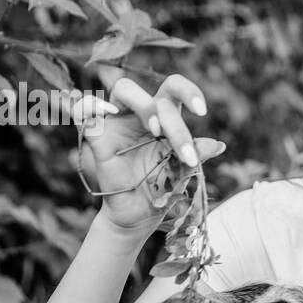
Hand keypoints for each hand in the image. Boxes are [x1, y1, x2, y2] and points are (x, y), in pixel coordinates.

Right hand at [73, 74, 224, 236]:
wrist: (140, 213)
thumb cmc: (163, 187)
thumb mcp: (184, 171)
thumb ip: (196, 154)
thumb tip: (218, 145)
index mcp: (164, 116)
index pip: (174, 89)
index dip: (189, 91)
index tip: (202, 112)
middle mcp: (140, 113)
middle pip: (156, 96)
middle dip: (174, 123)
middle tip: (183, 153)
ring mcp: (117, 121)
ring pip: (124, 89)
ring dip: (144, 106)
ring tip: (156, 130)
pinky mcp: (96, 136)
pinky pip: (85, 110)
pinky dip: (90, 105)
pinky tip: (105, 112)